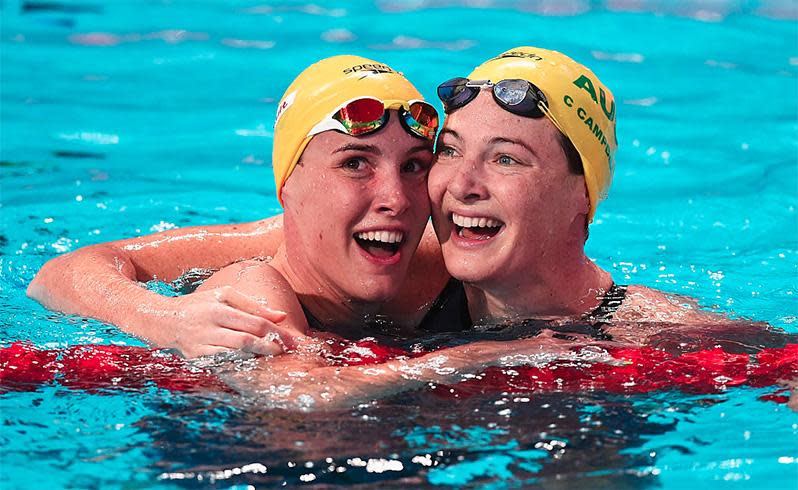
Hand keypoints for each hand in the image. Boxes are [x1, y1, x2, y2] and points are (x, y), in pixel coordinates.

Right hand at [145, 286, 305, 357]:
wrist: (162, 319)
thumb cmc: (199, 305)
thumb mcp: (224, 295)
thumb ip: (253, 305)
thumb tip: (281, 316)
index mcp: (219, 307)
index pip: (254, 322)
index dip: (276, 332)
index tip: (292, 340)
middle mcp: (209, 325)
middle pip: (247, 339)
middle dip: (270, 346)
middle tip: (287, 351)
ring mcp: (201, 343)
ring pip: (235, 353)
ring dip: (257, 356)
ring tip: (273, 356)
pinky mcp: (195, 357)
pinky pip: (223, 362)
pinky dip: (240, 363)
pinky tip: (253, 364)